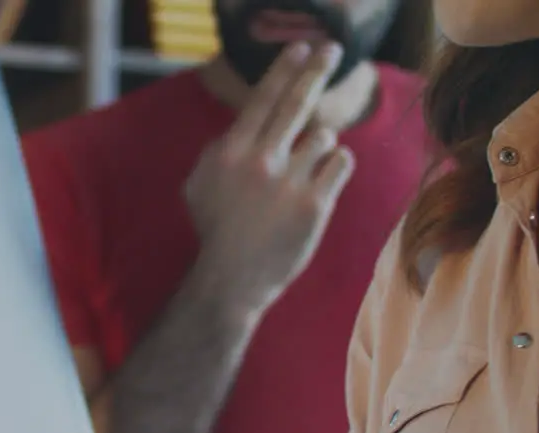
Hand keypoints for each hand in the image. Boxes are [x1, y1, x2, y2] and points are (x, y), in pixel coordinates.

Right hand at [186, 41, 356, 311]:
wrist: (232, 279)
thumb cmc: (215, 231)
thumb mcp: (198, 186)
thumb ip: (217, 151)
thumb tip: (241, 124)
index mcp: (230, 154)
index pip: (261, 100)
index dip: (283, 69)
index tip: (299, 47)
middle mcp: (259, 162)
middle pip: (296, 103)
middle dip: (315, 70)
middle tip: (330, 49)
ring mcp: (288, 183)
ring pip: (323, 135)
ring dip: (319, 145)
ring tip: (303, 171)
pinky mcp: (314, 204)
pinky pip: (340, 161)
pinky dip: (335, 165)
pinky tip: (321, 181)